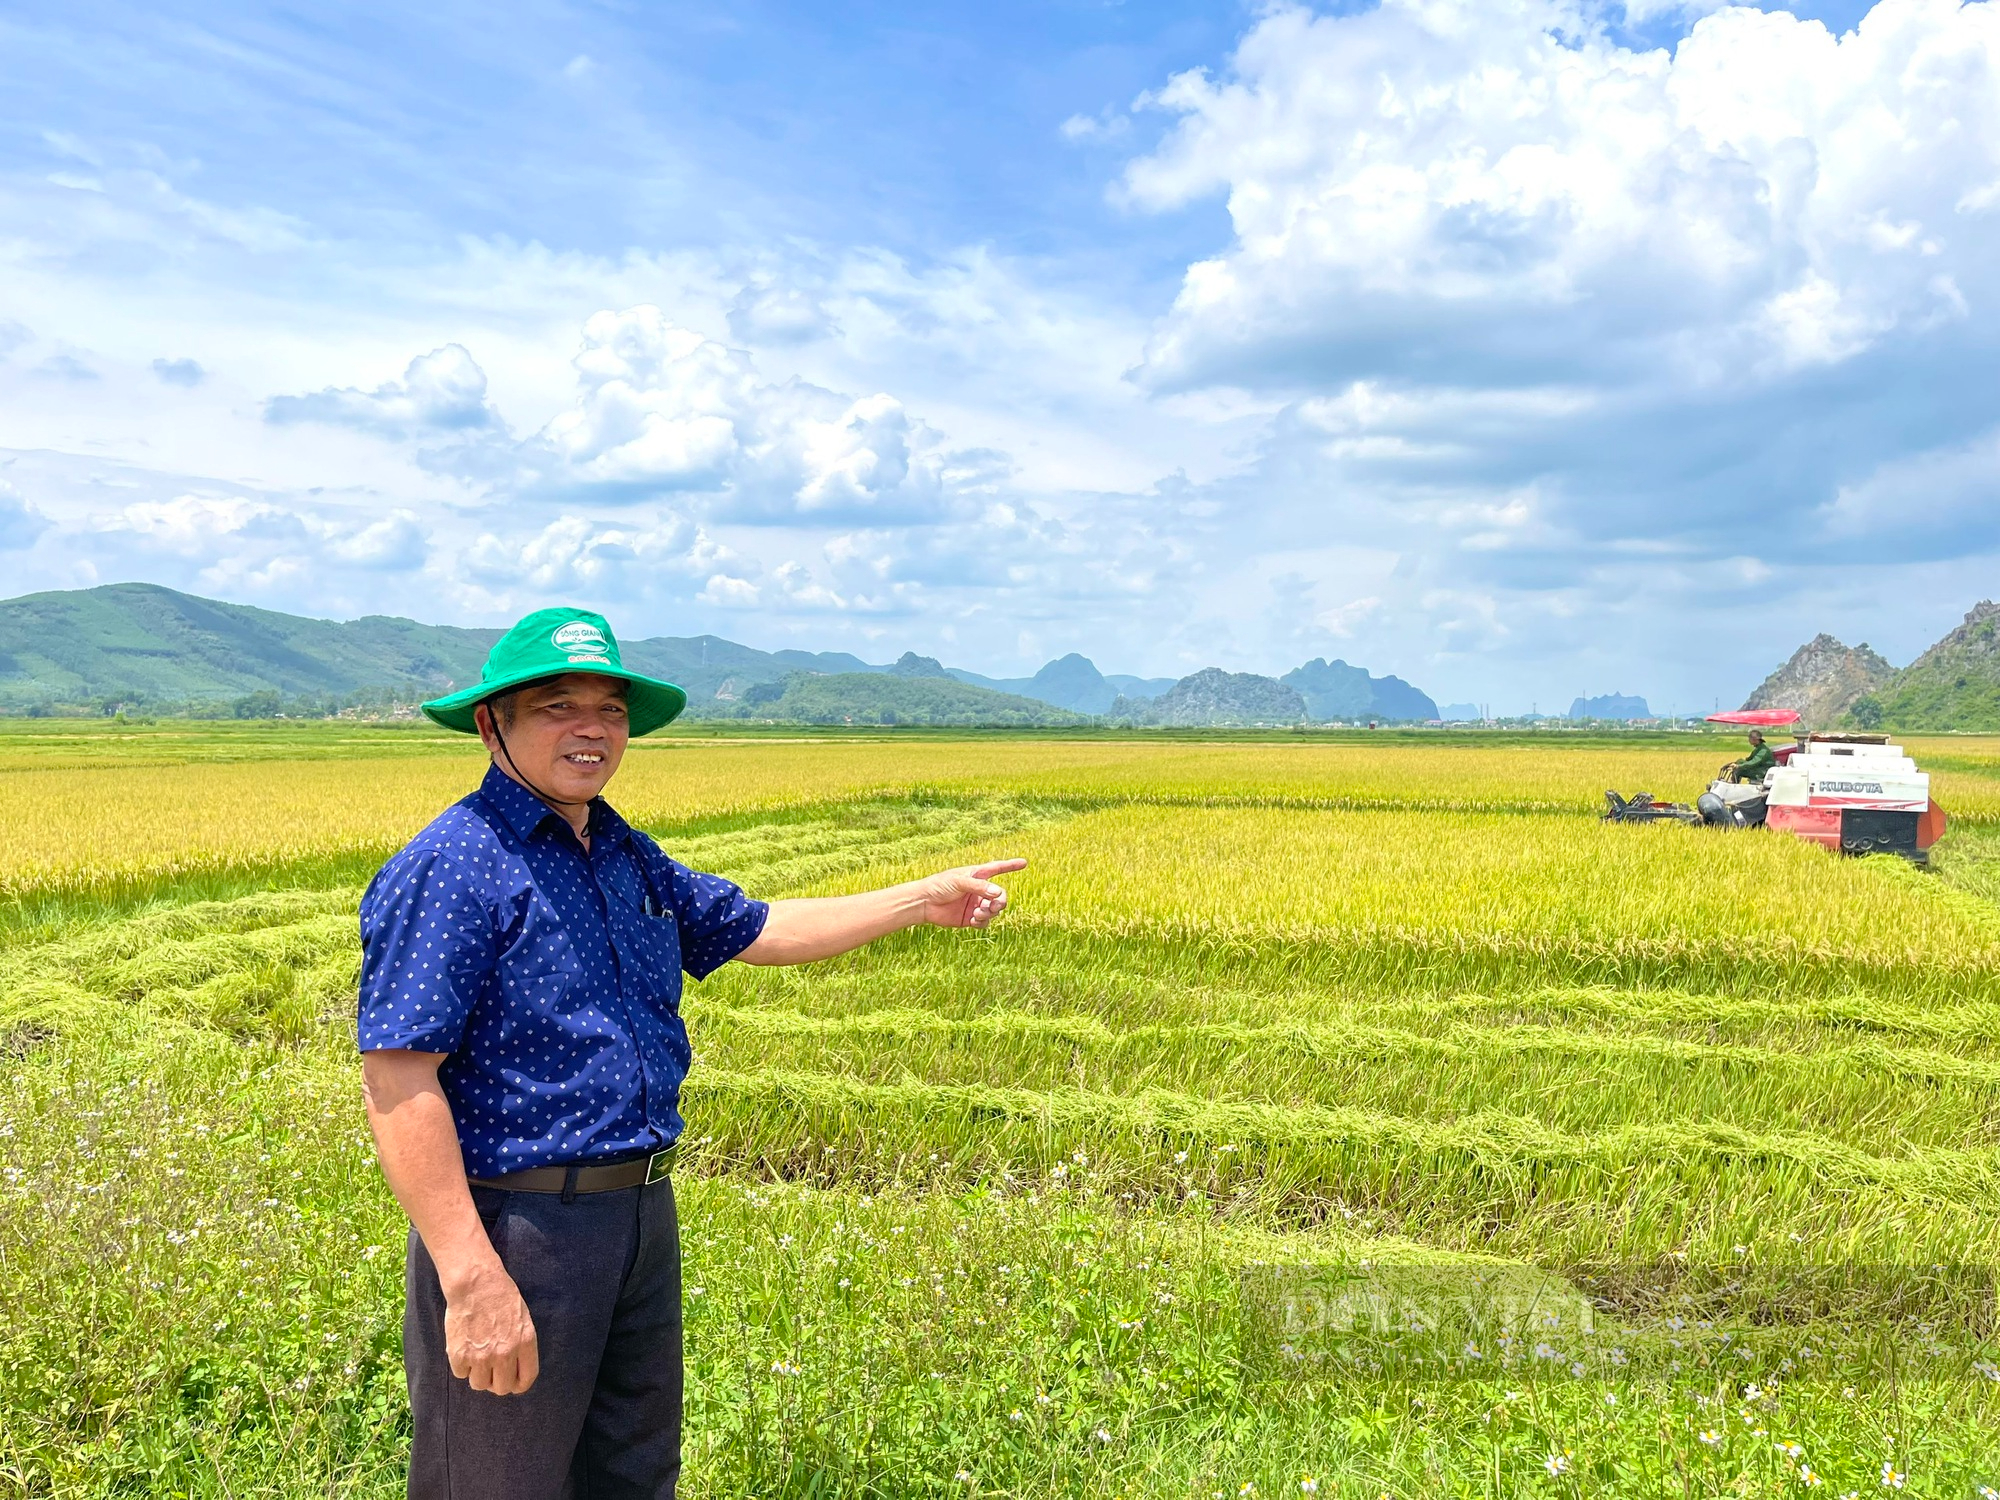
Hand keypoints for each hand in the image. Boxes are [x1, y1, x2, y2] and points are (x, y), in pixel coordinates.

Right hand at [443, 1261, 539, 1394]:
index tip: (513, 1383)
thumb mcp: (522, 1319)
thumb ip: (521, 1345)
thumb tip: (516, 1369)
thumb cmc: (501, 1296)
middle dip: (496, 1382)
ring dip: (478, 1374)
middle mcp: (504, 1354)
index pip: (526, 1380)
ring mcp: (480, 1357)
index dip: (519, 1384)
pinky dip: (461, 1365)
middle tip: (491, 1370)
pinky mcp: (459, 1355)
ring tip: (476, 1355)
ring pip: (479, 1385)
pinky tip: (464, 1347)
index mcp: (524, 1343)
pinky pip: (461, 1374)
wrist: (475, 1283)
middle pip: (501, 1388)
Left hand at [918, 859, 1026, 927]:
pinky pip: (984, 922)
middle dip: (1000, 902)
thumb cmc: (939, 886)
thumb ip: (979, 887)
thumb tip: (998, 893)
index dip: (1011, 865)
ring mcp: (975, 904)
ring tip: (977, 914)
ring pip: (993, 911)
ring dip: (989, 913)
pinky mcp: (969, 918)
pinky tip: (972, 920)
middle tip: (994, 907)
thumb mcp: (959, 881)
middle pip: (1000, 896)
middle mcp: (979, 890)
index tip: (1024, 863)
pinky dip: (982, 922)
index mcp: (977, 875)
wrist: (924, 903)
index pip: (998, 868)